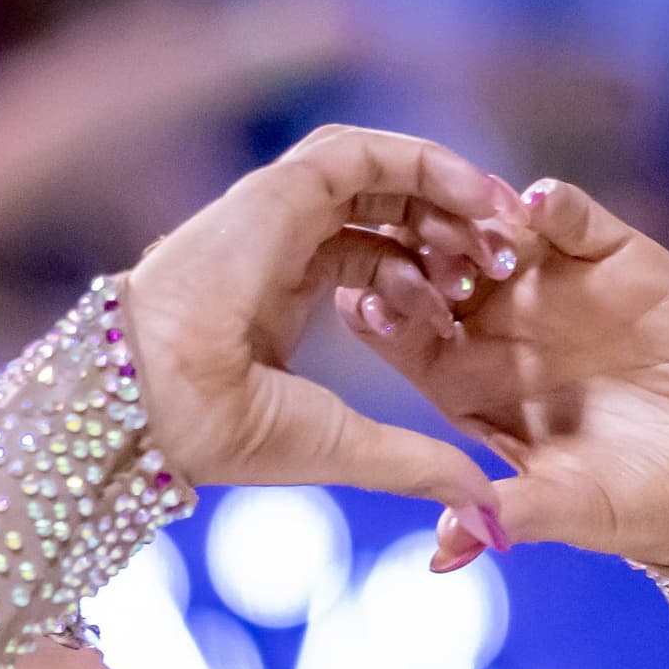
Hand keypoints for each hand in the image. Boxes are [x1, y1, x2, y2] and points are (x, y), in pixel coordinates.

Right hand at [123, 124, 522, 520]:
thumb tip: (486, 514)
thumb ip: (417, 467)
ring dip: (445, 189)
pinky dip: (424, 163)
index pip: (375, 257)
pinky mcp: (280, 191)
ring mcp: (278, 213)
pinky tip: (473, 193)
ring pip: (379, 172)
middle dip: (453, 226)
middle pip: (385, 210)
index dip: (435, 272)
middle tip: (508, 259)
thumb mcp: (348, 447)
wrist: (161, 406)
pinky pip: (366, 153)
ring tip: (500, 223)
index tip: (484, 299)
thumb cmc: (226, 432)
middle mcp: (282, 245)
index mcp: (285, 295)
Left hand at [340, 177, 668, 572]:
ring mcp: (553, 284)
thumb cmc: (637, 501)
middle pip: (434, 265)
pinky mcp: (614, 258)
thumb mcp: (571, 508)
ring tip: (480, 228)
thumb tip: (444, 553)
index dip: (382, 315)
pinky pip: (575, 220)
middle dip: (418, 249)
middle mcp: (498, 324)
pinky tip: (541, 203)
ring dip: (480, 220)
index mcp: (463, 380)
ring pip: (495, 230)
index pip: (403, 334)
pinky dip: (557, 205)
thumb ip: (512, 513)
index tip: (367, 305)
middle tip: (415, 248)